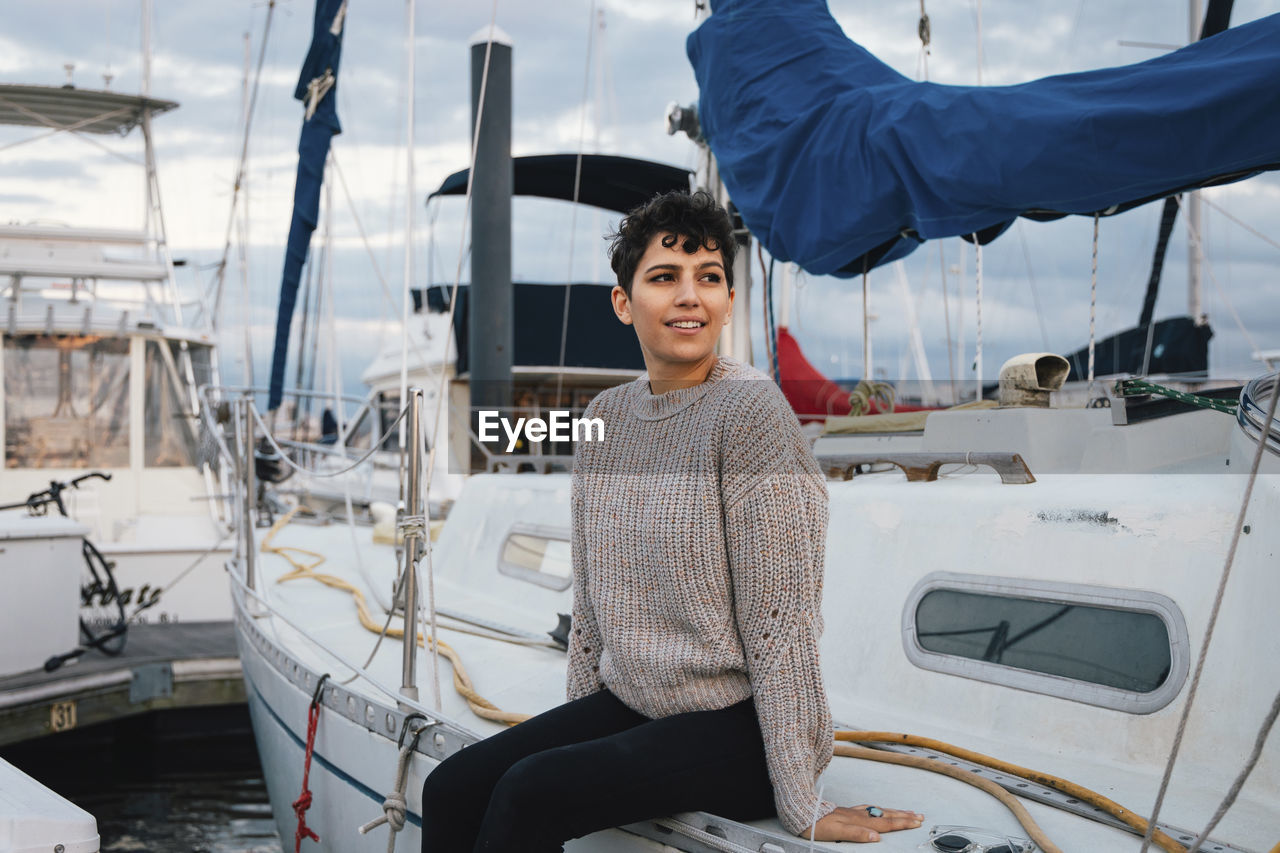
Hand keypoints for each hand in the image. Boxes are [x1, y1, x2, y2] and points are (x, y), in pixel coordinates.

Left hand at [797, 804, 923, 842]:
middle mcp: (858, 815)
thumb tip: (876, 838)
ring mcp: (852, 812)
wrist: (801, 812)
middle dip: (903, 816)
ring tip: (906, 811)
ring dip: (894, 811)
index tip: (916, 822)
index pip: (885, 824)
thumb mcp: (836, 832)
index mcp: (859, 822)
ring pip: (878, 811)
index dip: (902, 823)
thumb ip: (857, 834)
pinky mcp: (846, 811)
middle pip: (885, 815)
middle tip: (919, 816)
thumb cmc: (817, 825)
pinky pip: (868, 808)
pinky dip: (878, 809)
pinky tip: (878, 809)